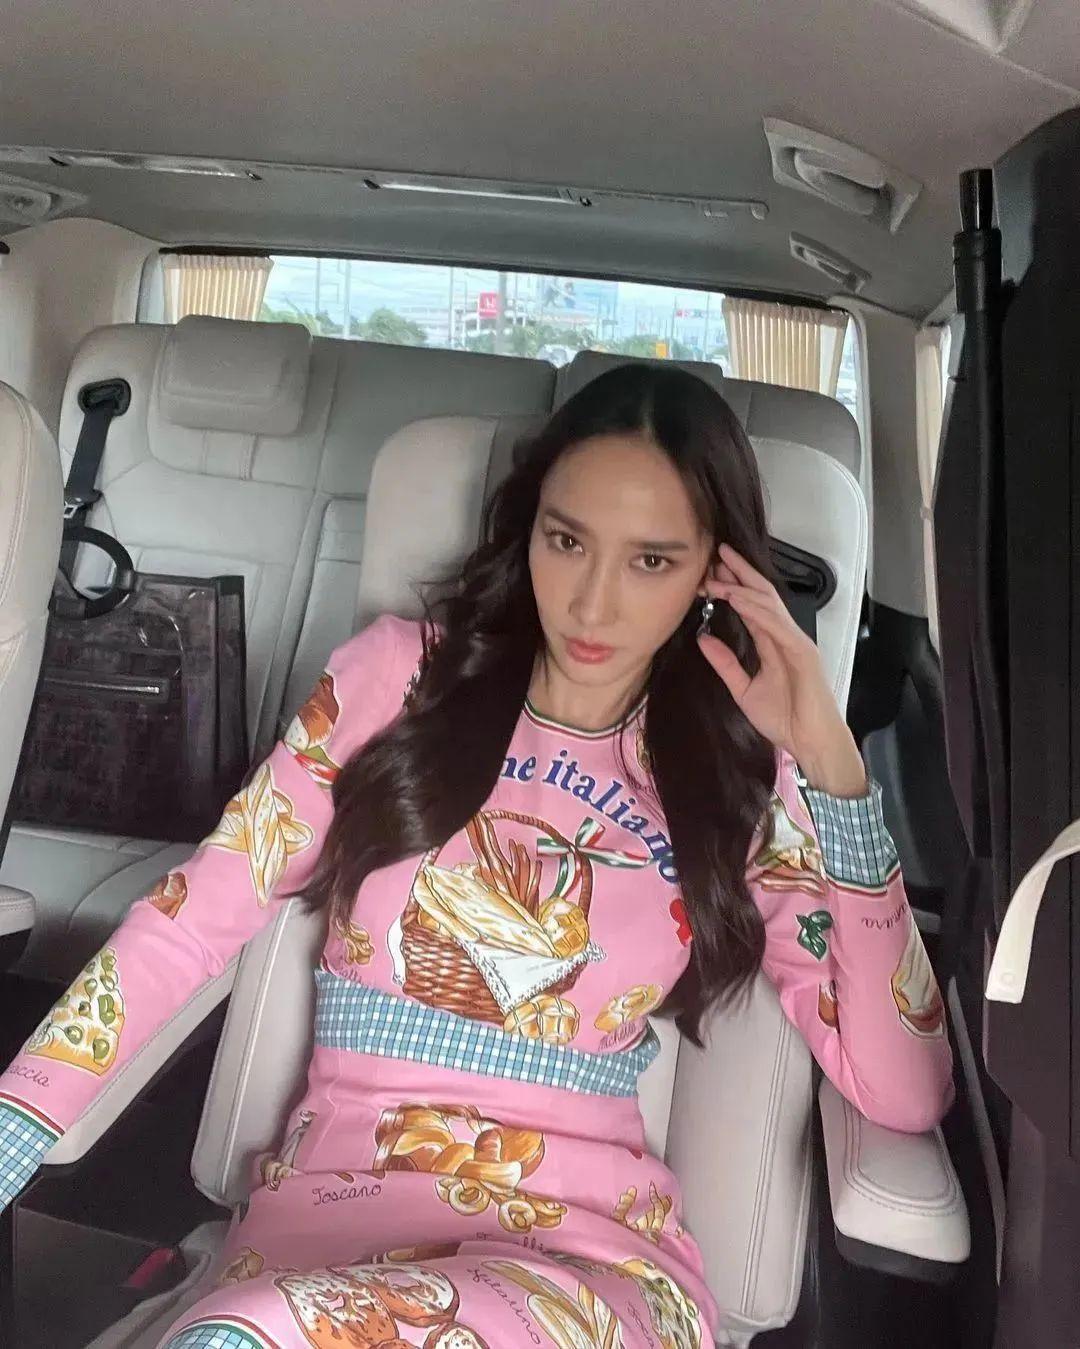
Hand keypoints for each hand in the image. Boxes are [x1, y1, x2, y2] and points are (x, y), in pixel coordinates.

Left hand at [697, 544, 867, 796]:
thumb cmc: (786, 720)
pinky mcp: (802, 653)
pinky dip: (756, 610)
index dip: (731, 587)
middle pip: (761, 596)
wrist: (811, 742)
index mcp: (772, 644)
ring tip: (719, 573)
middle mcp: (785, 637)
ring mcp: (795, 642)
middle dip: (740, 573)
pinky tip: (737, 598)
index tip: (710, 572)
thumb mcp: (743, 689)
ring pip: (768, 604)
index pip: (750, 607)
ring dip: (742, 586)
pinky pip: (776, 625)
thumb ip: (725, 664)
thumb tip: (704, 639)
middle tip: (718, 553)